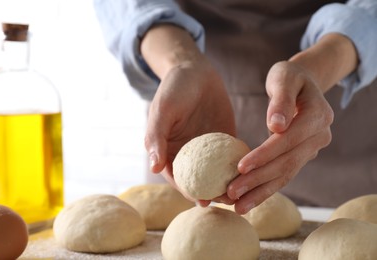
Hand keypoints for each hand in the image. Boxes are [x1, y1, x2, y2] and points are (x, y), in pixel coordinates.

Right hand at [145, 58, 235, 204]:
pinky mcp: (224, 140)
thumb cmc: (174, 88)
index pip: (178, 178)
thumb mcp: (162, 110)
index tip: (203, 201)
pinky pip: (232, 157)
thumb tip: (154, 168)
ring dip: (229, 184)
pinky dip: (240, 166)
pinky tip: (253, 172)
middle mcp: (189, 154)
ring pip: (218, 173)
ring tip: (244, 191)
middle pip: (201, 180)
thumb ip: (156, 137)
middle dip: (213, 193)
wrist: (196, 71)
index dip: (189, 192)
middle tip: (229, 200)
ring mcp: (208, 149)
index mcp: (170, 151)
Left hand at [227, 61, 333, 213]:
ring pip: (286, 175)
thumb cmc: (290, 78)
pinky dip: (265, 189)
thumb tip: (276, 126)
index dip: (265, 154)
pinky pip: (284, 175)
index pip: (289, 139)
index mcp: (318, 115)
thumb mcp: (284, 78)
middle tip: (231, 193)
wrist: (303, 84)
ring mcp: (312, 149)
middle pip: (287, 162)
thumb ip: (281, 100)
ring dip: (261, 192)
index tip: (240, 166)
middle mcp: (319, 136)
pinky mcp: (301, 156)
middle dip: (258, 179)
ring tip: (238, 207)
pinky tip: (248, 201)